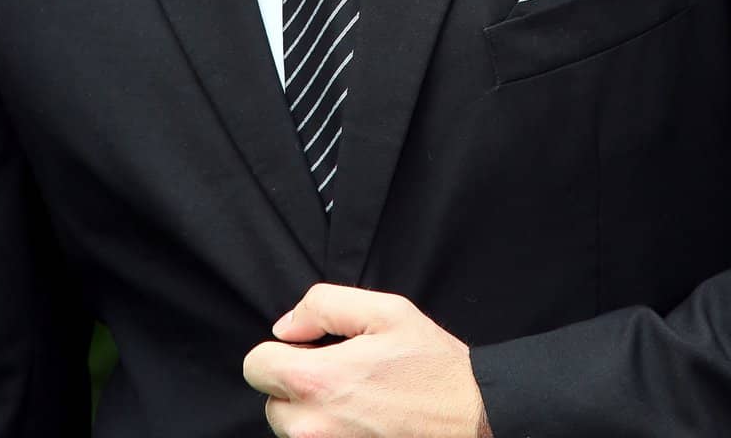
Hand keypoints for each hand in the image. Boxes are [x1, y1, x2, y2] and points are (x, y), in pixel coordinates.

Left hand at [242, 282, 490, 437]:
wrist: (475, 420)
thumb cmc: (433, 366)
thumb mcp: (386, 311)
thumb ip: (324, 305)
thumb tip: (285, 327)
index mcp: (319, 381)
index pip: (255, 366)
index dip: (279, 351)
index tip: (310, 350)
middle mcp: (313, 429)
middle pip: (271, 403)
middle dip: (296, 386)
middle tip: (342, 376)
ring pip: (293, 432)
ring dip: (312, 416)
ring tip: (357, 401)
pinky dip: (331, 435)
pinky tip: (363, 424)